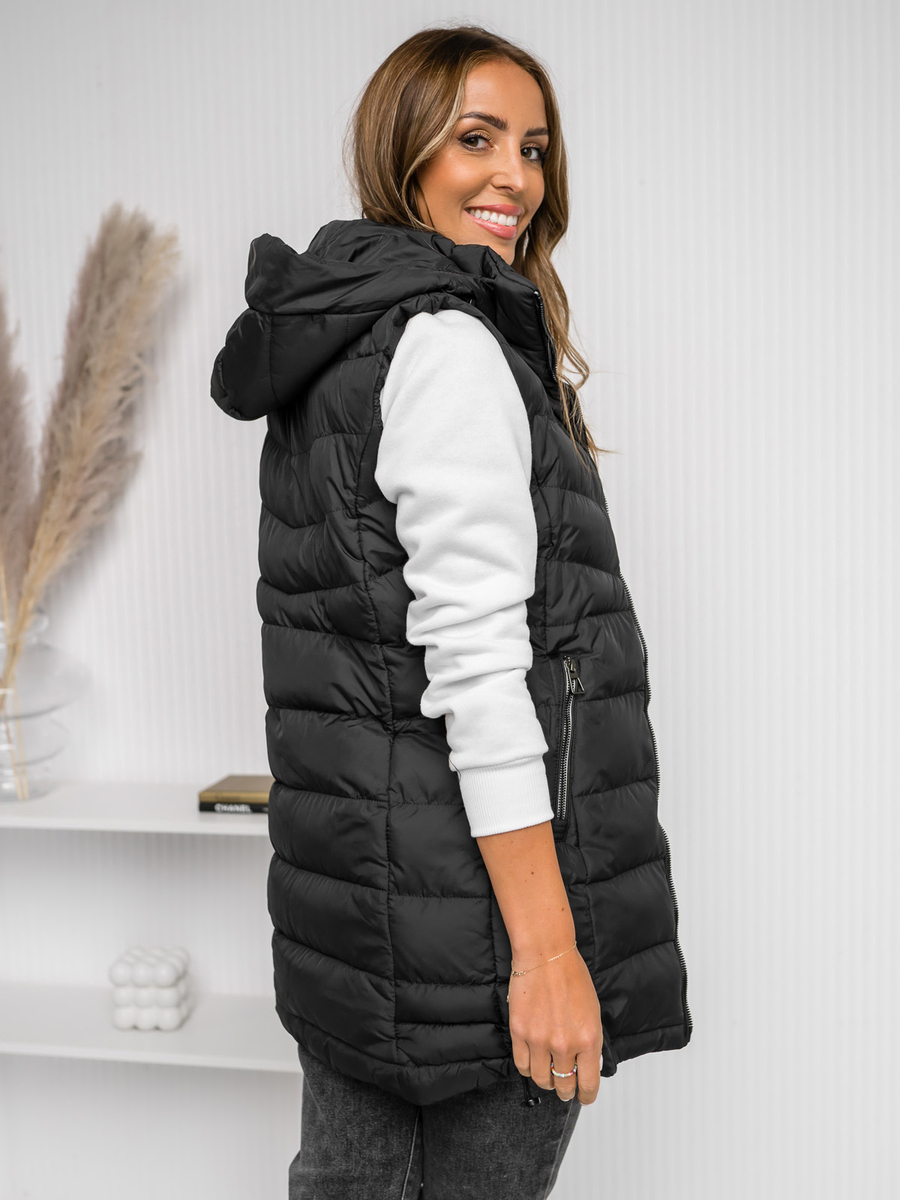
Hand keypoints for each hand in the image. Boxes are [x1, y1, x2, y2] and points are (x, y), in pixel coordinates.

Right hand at [507, 944, 602, 1104]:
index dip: (586, 1096)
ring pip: (541, 1079)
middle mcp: (564, 1045)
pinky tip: (532, 1060)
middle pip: (563, 1086)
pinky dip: (528, 1067)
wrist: (546, 954)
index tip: (584, 1097)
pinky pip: (522, 1065)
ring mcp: (539, 1040)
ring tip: (547, 1072)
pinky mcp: (519, 1033)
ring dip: (545, 1079)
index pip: (588, 1084)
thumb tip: (584, 1065)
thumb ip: (589, 1042)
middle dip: (565, 1089)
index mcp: (588, 1039)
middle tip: (564, 1086)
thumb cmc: (571, 976)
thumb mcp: (592, 1013)